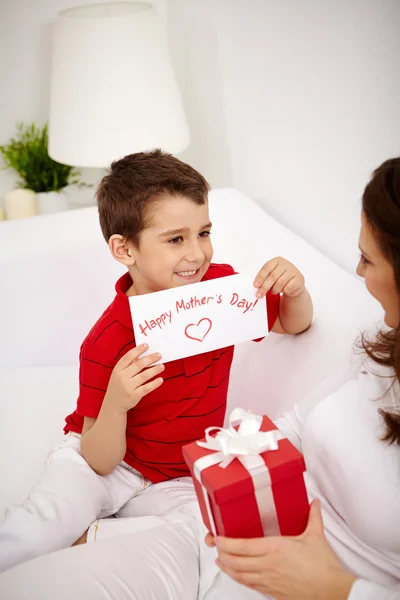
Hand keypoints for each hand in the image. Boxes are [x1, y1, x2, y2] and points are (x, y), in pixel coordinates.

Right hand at [103, 344, 163, 412]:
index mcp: (118, 369)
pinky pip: (147, 388)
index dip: (138, 350)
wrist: (113, 405)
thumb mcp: (118, 374)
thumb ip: (128, 365)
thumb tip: (141, 354)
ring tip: (162, 366)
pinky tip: (161, 379)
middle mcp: (122, 377)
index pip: (128, 357)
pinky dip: (154, 383)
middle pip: (138, 365)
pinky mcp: (134, 395)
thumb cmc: (118, 386)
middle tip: (159, 355)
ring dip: (155, 370)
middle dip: (150, 358)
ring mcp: (128, 387)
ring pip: (144, 375)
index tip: (147, 345)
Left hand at [205, 500, 355, 599]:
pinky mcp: (273, 592)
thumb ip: (313, 516)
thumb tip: (314, 503)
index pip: (243, 546)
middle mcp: (268, 565)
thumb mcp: (315, 535)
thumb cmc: (323, 566)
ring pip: (240, 575)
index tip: (218, 537)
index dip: (226, 543)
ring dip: (227, 567)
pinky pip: (250, 585)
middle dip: (222, 553)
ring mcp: (269, 580)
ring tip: (219, 560)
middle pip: (236, 561)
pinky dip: (239, 579)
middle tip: (214, 546)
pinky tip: (236, 574)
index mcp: (275, 548)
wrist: (332, 590)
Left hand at [254, 257, 304, 298]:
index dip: (260, 277)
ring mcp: (293, 271)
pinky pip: (288, 288)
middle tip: (259, 295)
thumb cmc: (279, 279)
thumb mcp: (271, 276)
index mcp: (277, 261)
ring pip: (280, 283)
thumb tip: (256, 286)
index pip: (267, 268)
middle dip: (264, 287)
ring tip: (273, 291)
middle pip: (272, 276)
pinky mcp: (299, 279)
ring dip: (274, 290)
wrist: (293, 284)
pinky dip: (283, 291)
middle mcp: (286, 264)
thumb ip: (264, 278)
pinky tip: (283, 290)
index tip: (255, 285)